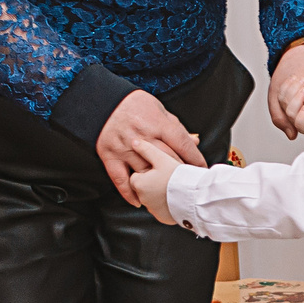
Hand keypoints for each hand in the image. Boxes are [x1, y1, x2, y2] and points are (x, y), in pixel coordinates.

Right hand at [98, 90, 202, 207]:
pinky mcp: (110, 156)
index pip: (183, 145)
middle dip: (180, 173)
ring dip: (157, 185)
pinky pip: (120, 179)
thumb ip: (176, 127)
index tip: (201, 170)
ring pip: (146, 173)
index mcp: (157, 124)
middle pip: (168, 160)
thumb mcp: (159, 109)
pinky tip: (139, 201)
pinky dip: (129, 193)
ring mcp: (125, 148)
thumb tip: (195, 141)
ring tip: (167, 194)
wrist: (102, 102)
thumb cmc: (134, 105)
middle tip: (189, 184)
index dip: (195, 159)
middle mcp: (143, 137)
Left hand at [131, 140, 184, 226]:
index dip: (147, 171)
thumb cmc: (177, 176)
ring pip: (153, 198)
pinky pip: (163, 209)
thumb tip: (135, 142)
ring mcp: (153, 210)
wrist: (194, 198)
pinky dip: (168, 203)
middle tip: (169, 176)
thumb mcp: (162, 158)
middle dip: (153, 182)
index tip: (159, 169)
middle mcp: (142, 198)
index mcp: (138, 183)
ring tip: (175, 186)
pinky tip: (178, 197)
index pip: (136, 176)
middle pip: (144, 187)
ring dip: (161, 193)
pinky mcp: (163, 217)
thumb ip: (147, 150)